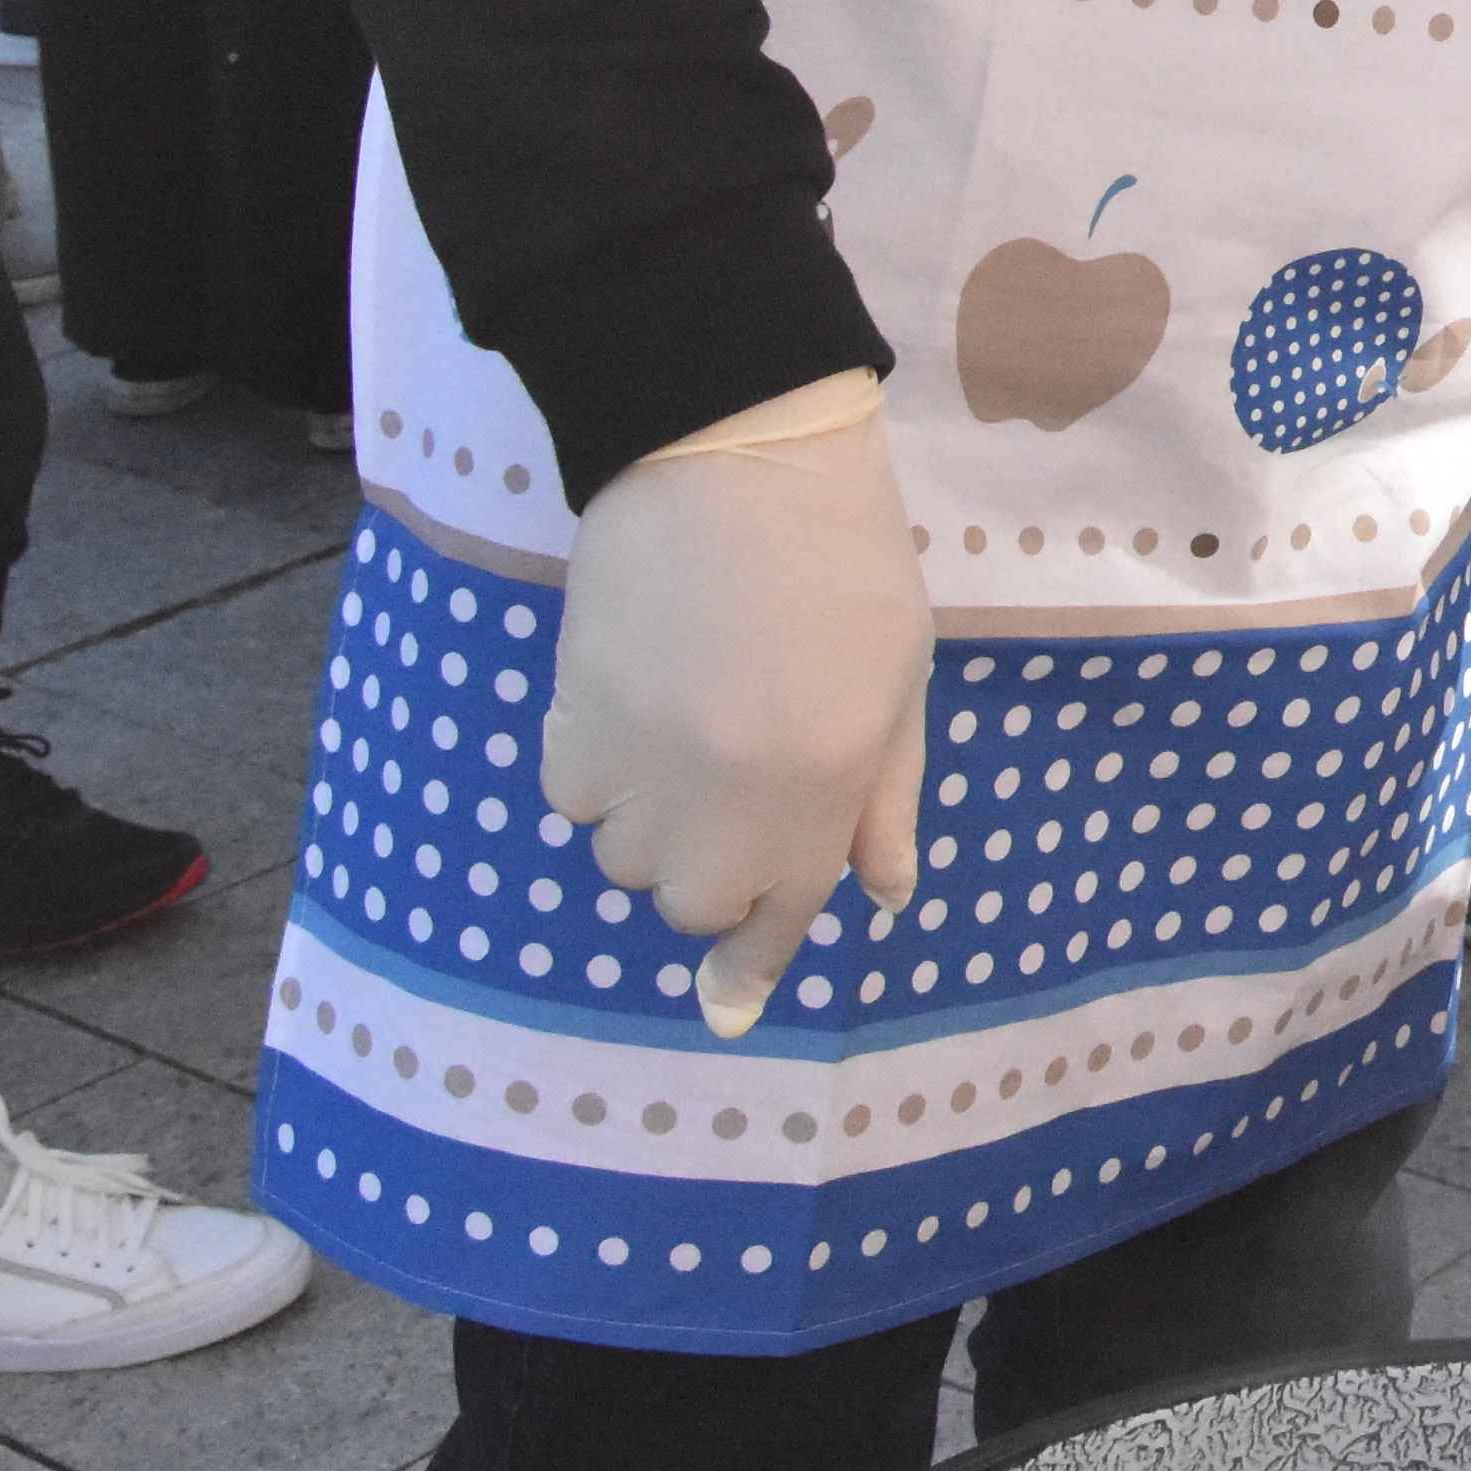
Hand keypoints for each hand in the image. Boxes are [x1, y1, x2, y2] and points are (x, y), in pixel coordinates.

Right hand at [541, 394, 928, 1040]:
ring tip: (683, 718)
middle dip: (709, 863)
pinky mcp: (572, 727)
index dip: (751, 969)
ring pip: (626, 854)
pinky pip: (573, 795)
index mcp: (825, 794)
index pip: (780, 919)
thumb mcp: (898, 683)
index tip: (729, 1011)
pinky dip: (597, 768)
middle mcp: (731, 805)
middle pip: (693, 902)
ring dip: (649, 815)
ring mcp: (649, 772)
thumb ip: (884, 800)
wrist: (730, 460)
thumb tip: (883, 898)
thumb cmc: (842, 561)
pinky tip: (629, 697)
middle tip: (728, 775)